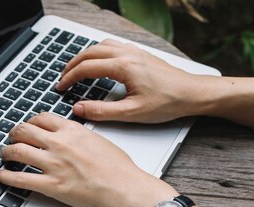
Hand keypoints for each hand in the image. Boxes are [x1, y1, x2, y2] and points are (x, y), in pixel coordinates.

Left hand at [0, 113, 176, 206]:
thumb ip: (81, 137)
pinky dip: (7, 177)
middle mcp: (59, 143)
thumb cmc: (119, 168)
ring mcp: (54, 164)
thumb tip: (72, 138)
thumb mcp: (99, 141)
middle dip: (14, 134)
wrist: (125, 187)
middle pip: (24, 131)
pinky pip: (21, 178)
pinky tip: (2, 176)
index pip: (42, 119)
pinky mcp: (52, 185)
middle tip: (11, 138)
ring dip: (6, 152)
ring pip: (17, 151)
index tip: (27, 127)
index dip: (30, 122)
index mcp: (73, 130)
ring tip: (4, 155)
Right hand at [56, 39, 211, 122]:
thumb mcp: (132, 113)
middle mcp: (127, 54)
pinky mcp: (140, 54)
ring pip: (101, 45)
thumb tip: (80, 109)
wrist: (193, 93)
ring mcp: (135, 52)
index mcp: (123, 67)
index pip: (87, 68)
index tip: (61, 87)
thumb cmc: (168, 102)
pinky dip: (98, 51)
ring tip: (75, 68)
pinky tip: (98, 61)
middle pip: (90, 52)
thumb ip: (102, 111)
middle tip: (62, 78)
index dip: (70, 78)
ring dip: (85, 55)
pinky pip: (113, 45)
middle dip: (72, 65)